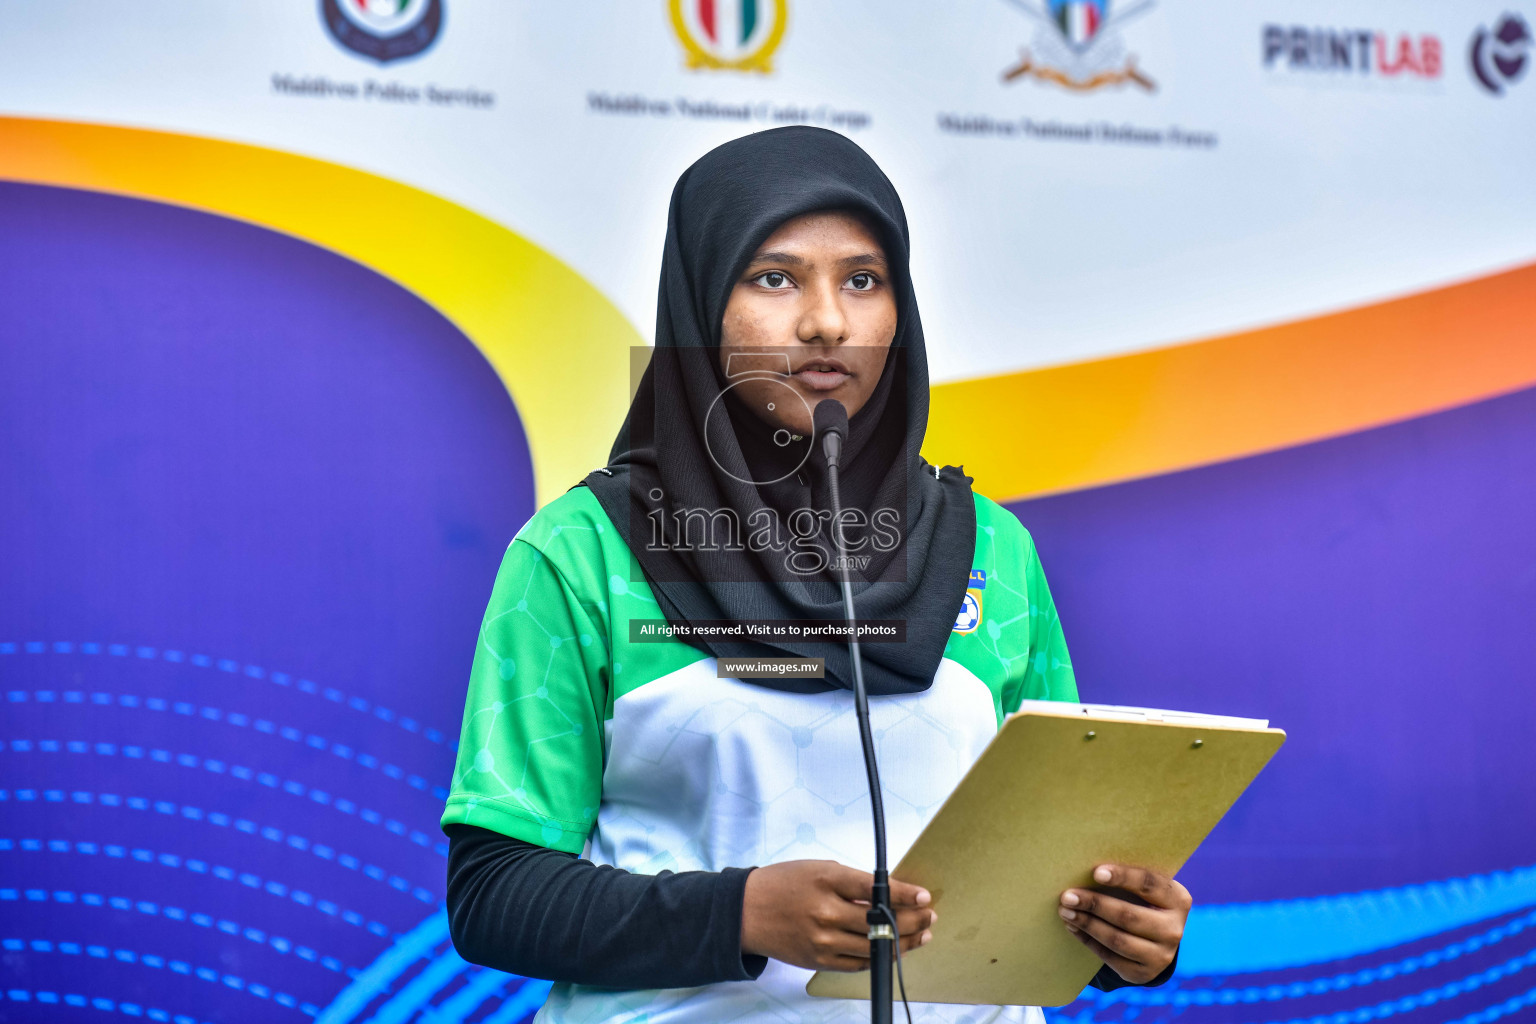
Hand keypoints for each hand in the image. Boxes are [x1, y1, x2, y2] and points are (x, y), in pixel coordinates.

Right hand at [741, 860, 935, 971]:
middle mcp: (825, 912)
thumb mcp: (818, 870)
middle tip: (928, 916)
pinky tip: (893, 950)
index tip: (924, 896)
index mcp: (826, 880)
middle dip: (911, 920)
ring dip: (903, 942)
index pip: (875, 889)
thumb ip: (852, 883)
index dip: (904, 894)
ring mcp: (822, 940)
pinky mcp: (818, 960)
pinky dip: (878, 956)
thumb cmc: (784, 884)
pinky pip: (857, 963)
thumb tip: (888, 895)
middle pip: (879, 921)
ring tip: (921, 935)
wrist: (748, 911)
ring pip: (874, 946)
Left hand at [1059, 864, 1189, 983]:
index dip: (1123, 877)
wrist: (1154, 940)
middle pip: (1129, 916)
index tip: (1096, 873)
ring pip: (1118, 939)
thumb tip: (1083, 868)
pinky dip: (1088, 941)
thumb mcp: (1144, 889)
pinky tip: (1073, 927)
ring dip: (1087, 924)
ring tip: (1066, 911)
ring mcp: (1161, 955)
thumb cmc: (1141, 901)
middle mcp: (1174, 929)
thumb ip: (1126, 879)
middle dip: (1094, 904)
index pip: (1149, 884)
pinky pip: (1111, 957)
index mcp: (1177, 899)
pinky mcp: (1144, 973)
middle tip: (1067, 896)